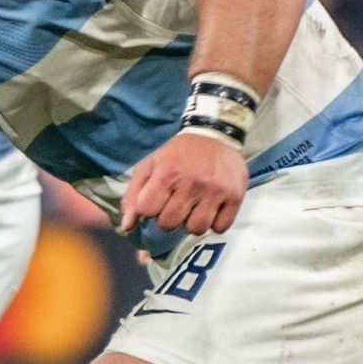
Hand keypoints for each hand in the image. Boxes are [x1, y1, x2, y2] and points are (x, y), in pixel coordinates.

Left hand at [119, 130, 248, 238]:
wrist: (214, 134)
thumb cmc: (177, 154)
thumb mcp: (150, 165)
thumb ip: (133, 195)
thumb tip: (127, 227)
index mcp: (167, 172)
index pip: (147, 210)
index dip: (150, 208)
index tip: (157, 199)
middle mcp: (192, 182)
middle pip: (170, 224)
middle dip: (170, 218)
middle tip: (177, 203)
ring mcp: (215, 191)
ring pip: (196, 229)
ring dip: (193, 222)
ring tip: (195, 206)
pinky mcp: (235, 196)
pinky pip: (220, 227)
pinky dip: (215, 222)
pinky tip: (212, 208)